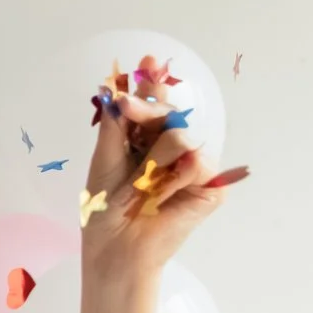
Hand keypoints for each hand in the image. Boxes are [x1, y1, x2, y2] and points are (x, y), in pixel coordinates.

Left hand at [79, 70, 236, 273]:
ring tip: (141, 185)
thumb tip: (117, 91)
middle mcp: (169, 152)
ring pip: (181, 134)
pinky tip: (162, 196)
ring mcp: (190, 168)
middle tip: (129, 107)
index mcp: (143, 144)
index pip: (152, 108)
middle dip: (148, 107)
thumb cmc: (104, 213)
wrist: (117, 250)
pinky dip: (174, 178)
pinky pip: (198, 162)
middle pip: (170, 113)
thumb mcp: (103, 162)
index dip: (152, 84)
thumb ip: (114, 127)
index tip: (148, 62)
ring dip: (154, 158)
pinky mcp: (209, 186)